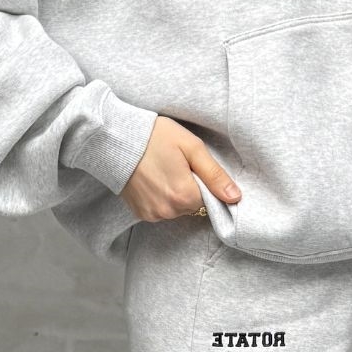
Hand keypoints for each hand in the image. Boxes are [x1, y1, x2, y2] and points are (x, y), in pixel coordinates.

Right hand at [120, 114, 240, 222]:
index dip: (203, 182)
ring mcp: (152, 214)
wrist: (115, 137)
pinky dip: (159, 198)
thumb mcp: (191, 147)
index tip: (190, 167)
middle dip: (189, 189)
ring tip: (161, 171)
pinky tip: (151, 180)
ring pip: (176, 209)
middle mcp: (168, 211)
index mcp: (185, 196)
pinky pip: (160, 210)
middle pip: (192, 206)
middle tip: (174, 166)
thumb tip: (235, 197)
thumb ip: (215, 175)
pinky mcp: (140, 214)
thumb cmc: (154, 137)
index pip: (209, 200)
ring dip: (174, 195)